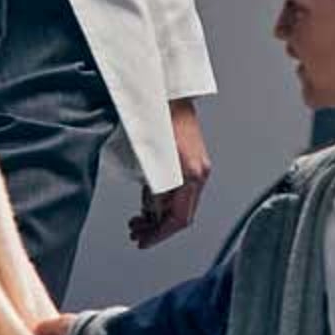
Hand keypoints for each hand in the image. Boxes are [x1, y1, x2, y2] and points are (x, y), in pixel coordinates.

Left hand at [129, 98, 212, 248]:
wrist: (167, 93)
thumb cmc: (158, 119)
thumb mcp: (152, 160)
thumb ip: (155, 190)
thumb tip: (154, 213)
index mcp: (193, 175)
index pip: (180, 218)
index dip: (160, 234)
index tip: (143, 241)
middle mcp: (199, 174)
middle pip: (180, 214)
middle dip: (156, 227)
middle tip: (135, 232)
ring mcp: (196, 168)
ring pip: (178, 203)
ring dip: (157, 215)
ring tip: (137, 220)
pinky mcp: (188, 162)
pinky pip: (177, 191)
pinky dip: (160, 200)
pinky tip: (146, 200)